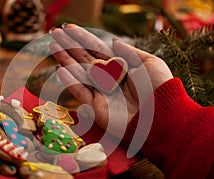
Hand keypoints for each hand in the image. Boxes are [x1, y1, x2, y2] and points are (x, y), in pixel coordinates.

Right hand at [49, 24, 172, 136]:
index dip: (82, 38)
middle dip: (69, 45)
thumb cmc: (158, 88)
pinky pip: (80, 91)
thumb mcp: (149, 63)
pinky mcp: (95, 107)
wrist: (161, 116)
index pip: (97, 48)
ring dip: (65, 59)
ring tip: (53, 45)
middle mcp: (108, 78)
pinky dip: (69, 81)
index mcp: (120, 66)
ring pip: (78, 72)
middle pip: (84, 58)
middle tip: (54, 32)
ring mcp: (100, 92)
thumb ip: (129, 51)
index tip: (68, 27)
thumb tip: (113, 41)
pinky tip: (59, 69)